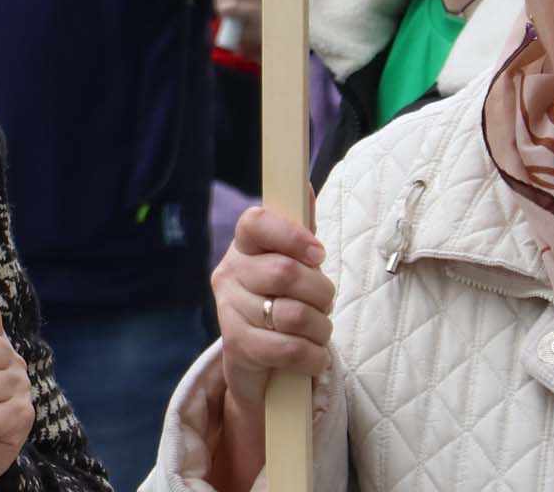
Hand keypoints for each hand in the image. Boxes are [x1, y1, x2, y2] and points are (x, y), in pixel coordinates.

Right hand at [214, 204, 332, 401]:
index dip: (291, 235)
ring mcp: (229, 311)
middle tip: (324, 303)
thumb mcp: (291, 265)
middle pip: (285, 272)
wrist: (256, 364)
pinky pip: (289, 349)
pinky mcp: (237, 347)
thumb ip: (300, 232)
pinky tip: (314, 355)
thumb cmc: (280, 303)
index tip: (319, 253)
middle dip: (320, 292)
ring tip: (319, 332)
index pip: (256, 223)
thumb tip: (307, 189)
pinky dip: (314, 356)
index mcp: (243, 246)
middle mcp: (229, 273)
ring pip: (293, 314)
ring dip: (321, 328)